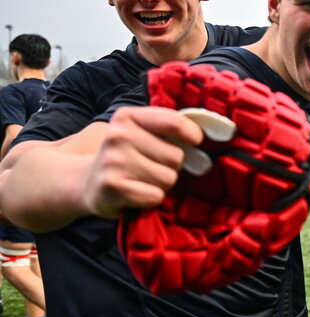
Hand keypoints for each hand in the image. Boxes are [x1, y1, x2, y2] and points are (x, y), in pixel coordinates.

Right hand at [82, 107, 203, 217]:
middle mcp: (118, 135)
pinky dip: (150, 199)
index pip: (174, 123)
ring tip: (141, 180)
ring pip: (168, 178)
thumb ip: (170, 127)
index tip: (194, 142)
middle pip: (176, 157)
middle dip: (170, 167)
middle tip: (150, 167)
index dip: (192, 135)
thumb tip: (215, 129)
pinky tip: (134, 193)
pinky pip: (156, 196)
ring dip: (161, 185)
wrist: (86, 182)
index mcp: (127, 116)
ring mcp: (113, 161)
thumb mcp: (141, 133)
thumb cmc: (126, 156)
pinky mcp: (112, 187)